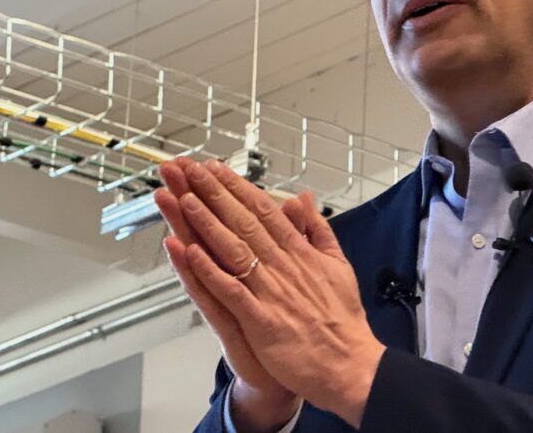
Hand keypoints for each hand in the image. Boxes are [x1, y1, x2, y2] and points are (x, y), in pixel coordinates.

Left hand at [162, 159, 385, 428]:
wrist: (349, 363)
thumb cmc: (341, 318)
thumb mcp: (337, 264)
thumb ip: (317, 229)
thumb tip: (303, 197)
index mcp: (300, 252)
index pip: (264, 211)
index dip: (237, 187)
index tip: (215, 168)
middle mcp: (283, 265)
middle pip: (244, 222)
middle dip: (214, 194)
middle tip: (189, 170)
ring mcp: (271, 292)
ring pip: (233, 250)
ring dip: (206, 223)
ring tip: (183, 198)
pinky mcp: (261, 320)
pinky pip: (230, 291)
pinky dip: (209, 271)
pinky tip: (189, 252)